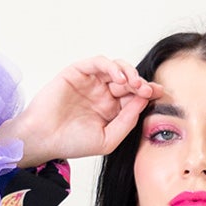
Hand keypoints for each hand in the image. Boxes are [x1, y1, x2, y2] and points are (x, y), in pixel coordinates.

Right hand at [0, 55, 154, 166]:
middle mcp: (102, 94)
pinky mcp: (78, 72)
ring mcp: (90, 82)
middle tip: (148, 89)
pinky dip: (111, 67)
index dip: (147, 93)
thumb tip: (144, 100)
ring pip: (116, 68)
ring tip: (135, 84)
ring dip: (128, 73)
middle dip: (140, 83)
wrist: (45, 139)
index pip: (133, 96)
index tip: (160, 94)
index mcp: (110, 110)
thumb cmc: (72, 143)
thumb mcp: (108, 139)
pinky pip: (99, 63)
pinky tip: (119, 78)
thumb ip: (127, 121)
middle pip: (128, 80)